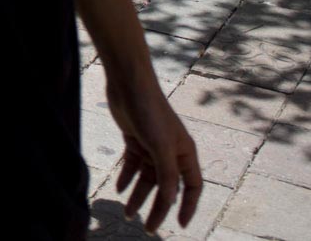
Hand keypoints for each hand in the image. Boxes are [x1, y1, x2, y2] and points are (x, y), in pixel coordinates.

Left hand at [109, 79, 202, 233]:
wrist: (128, 84)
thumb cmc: (150, 111)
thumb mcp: (160, 146)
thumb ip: (166, 174)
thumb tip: (170, 200)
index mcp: (185, 153)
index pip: (192, 187)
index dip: (187, 206)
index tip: (180, 224)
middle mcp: (170, 151)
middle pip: (165, 187)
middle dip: (157, 208)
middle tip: (147, 227)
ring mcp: (151, 146)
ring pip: (146, 178)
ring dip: (137, 195)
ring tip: (127, 213)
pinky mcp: (134, 139)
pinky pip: (132, 165)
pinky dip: (126, 177)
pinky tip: (118, 189)